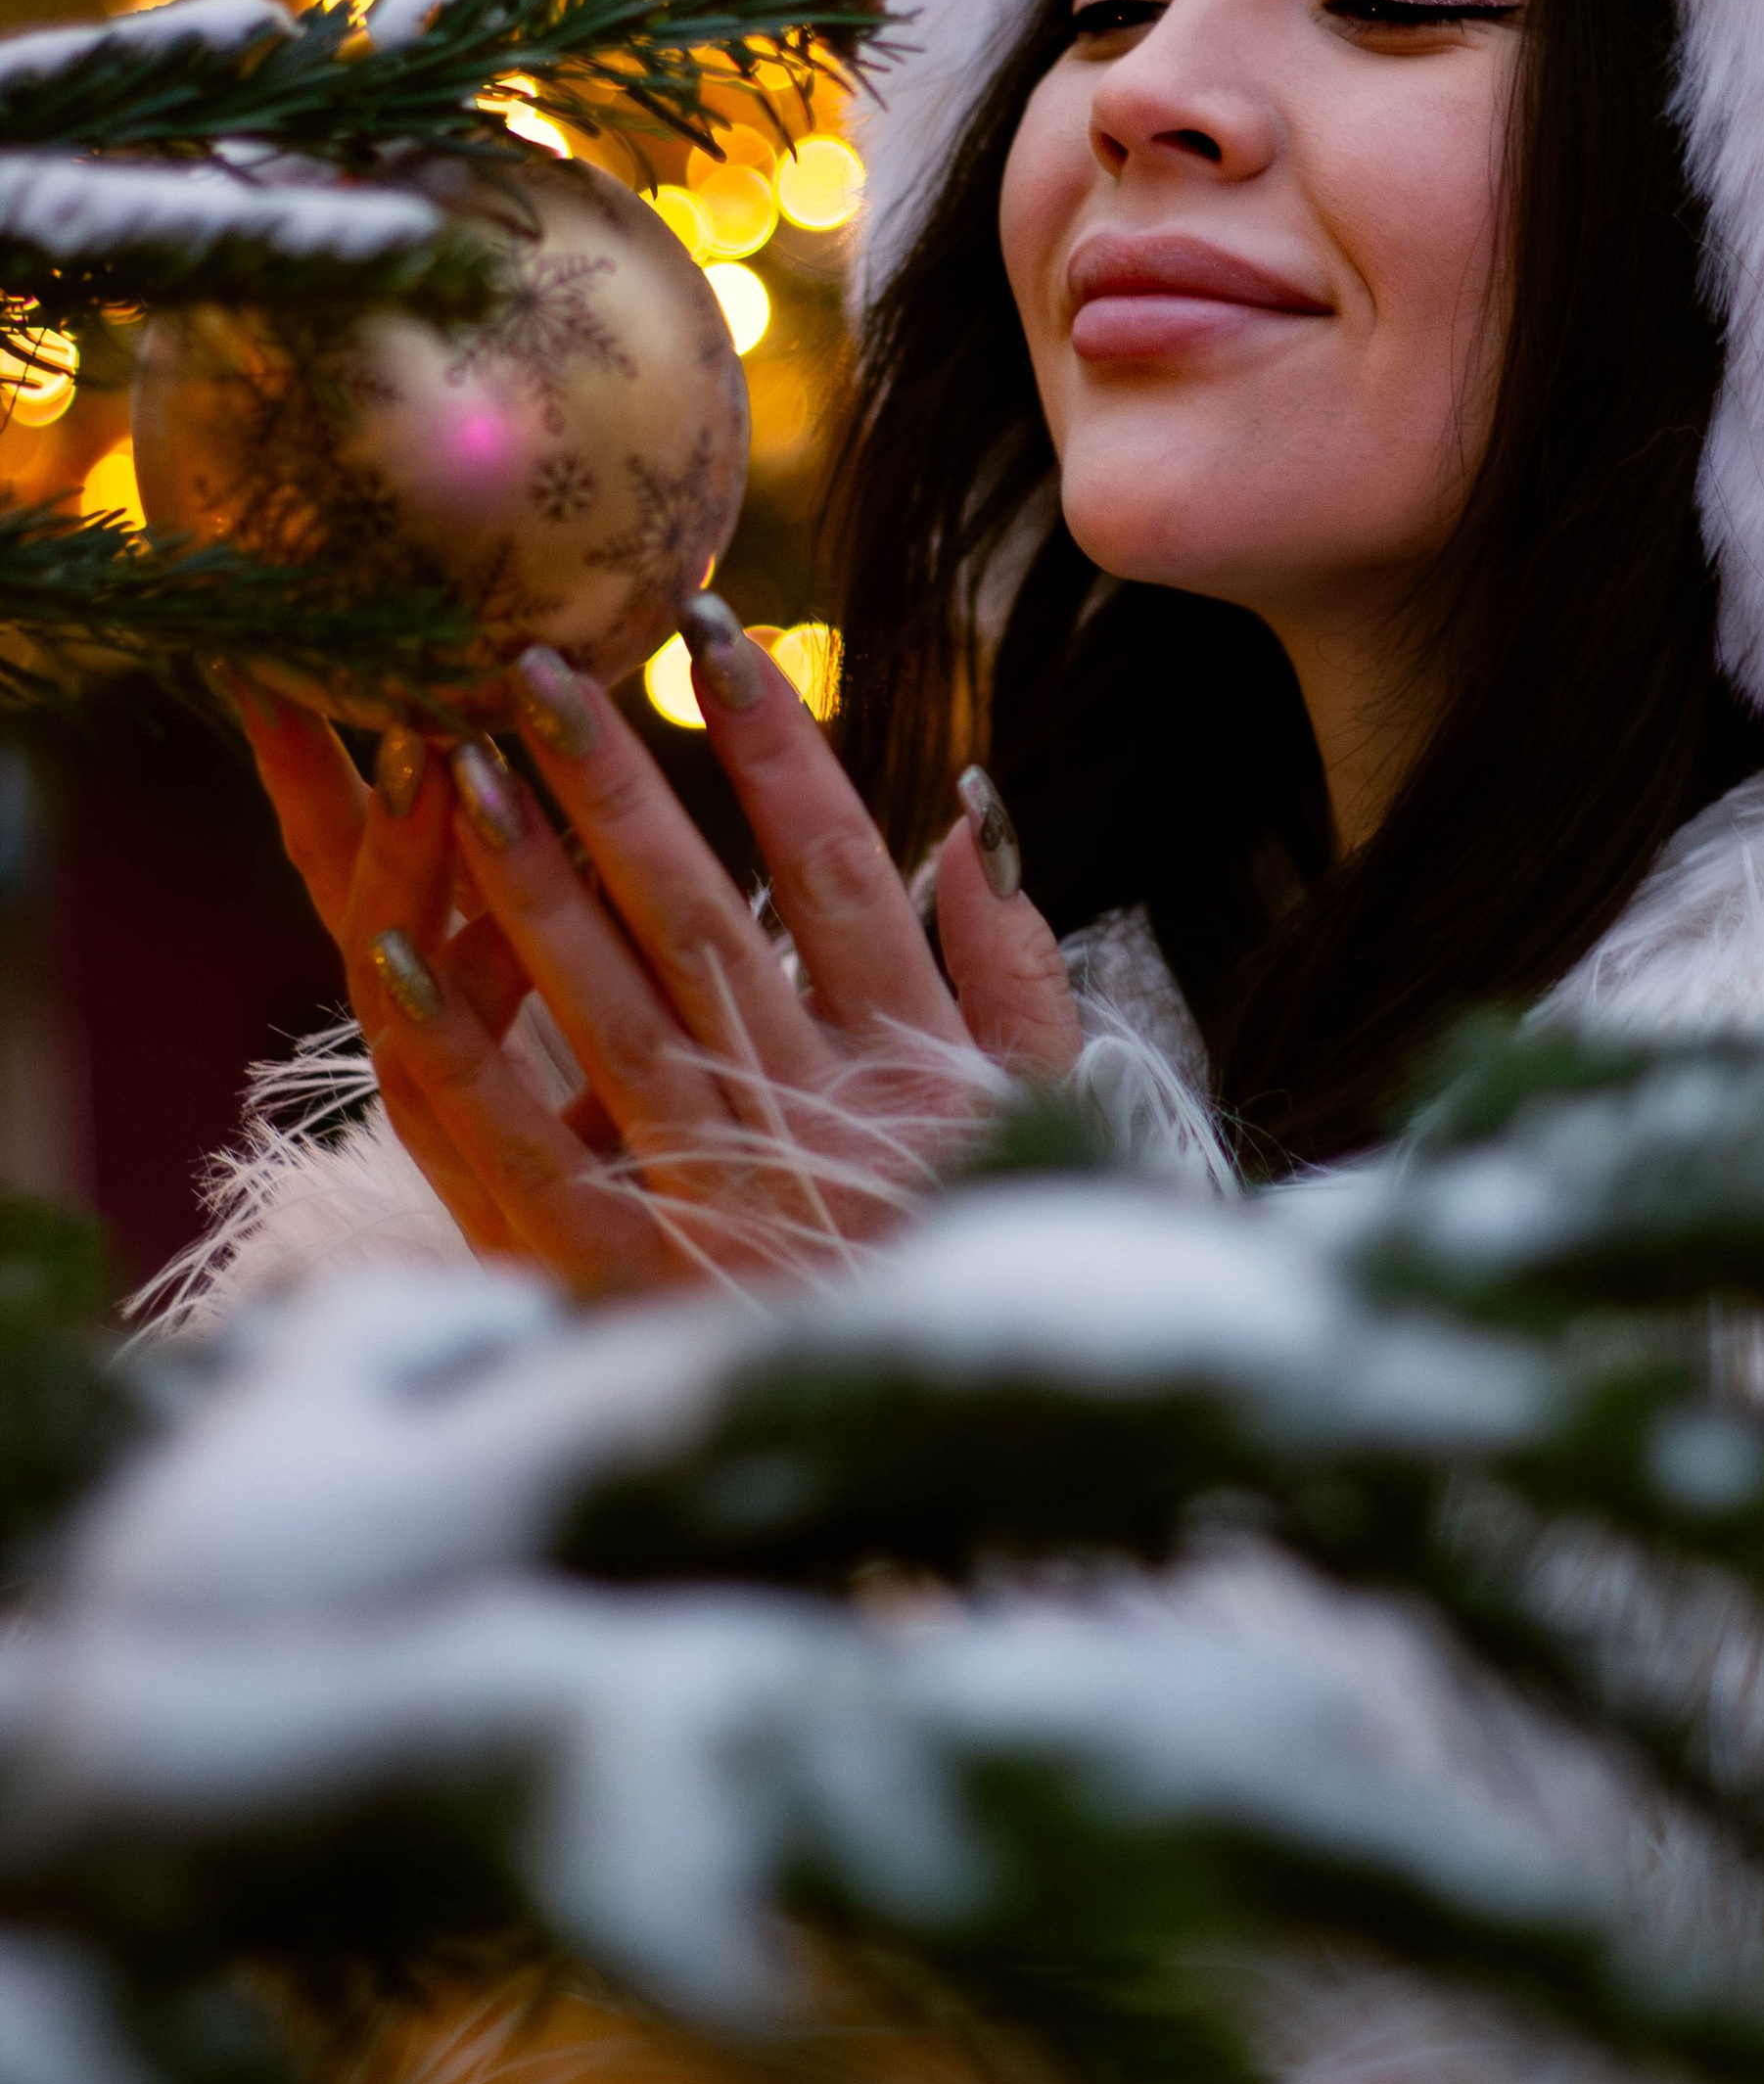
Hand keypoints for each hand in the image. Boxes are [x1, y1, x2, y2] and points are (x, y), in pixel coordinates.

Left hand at [236, 597, 1081, 1296]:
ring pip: (616, 1012)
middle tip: (536, 664)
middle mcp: (817, 1108)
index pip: (833, 868)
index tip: (712, 633)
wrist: (980, 1450)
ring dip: (536, 887)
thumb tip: (968, 803)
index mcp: (914, 1059)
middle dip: (622, 783)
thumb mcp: (1050, 1109)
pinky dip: (466, 1062)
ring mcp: (725, 1196)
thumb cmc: (1007, 1261)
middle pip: (704, 917)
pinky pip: (535, 1159)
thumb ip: (1015, 964)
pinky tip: (394, 968)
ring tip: (463, 768)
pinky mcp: (639, 1286)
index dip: (774, 745)